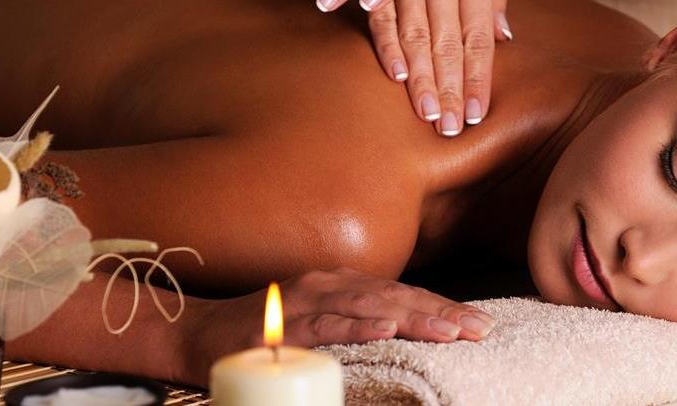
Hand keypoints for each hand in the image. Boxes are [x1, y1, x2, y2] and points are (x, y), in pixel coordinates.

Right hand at [184, 268, 495, 378]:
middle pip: (395, 297)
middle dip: (441, 313)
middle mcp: (328, 285)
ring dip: (413, 317)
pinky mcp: (279, 324)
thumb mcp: (320, 325)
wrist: (197, 334)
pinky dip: (356, 325)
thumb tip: (403, 337)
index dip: (442, 308)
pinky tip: (385, 329)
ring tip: (449, 330)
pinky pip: (324, 324)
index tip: (479, 324)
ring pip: (368, 307)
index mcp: (342, 285)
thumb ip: (357, 326)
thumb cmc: (264, 334)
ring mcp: (303, 301)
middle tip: (479, 329)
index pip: (403, 296)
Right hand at [317, 0, 512, 136]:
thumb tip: (503, 38)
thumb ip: (490, 1)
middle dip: (444, 84)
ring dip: (406, 59)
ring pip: (405, 21)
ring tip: (411, 97)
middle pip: (442, 39)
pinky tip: (334, 10)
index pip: (475, 39)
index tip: (476, 116)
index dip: (477, 78)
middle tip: (446, 125)